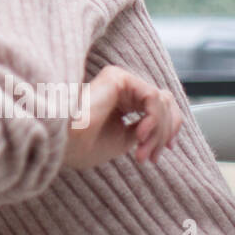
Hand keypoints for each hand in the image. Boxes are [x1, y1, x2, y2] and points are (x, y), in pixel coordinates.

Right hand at [63, 65, 182, 170]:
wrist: (65, 144)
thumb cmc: (86, 145)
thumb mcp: (126, 139)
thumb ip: (146, 129)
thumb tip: (167, 126)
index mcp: (122, 102)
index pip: (158, 107)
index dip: (169, 128)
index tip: (166, 150)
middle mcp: (122, 88)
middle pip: (164, 103)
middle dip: (164, 132)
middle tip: (151, 156)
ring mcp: (120, 81)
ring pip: (161, 101)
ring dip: (158, 131)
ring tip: (142, 150)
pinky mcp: (117, 77)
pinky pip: (152, 97)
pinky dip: (153, 119)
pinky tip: (139, 134)